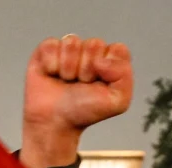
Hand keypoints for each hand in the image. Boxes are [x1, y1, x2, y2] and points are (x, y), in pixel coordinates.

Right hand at [20, 35, 132, 167]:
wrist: (55, 122)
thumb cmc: (84, 112)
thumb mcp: (118, 101)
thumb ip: (124, 74)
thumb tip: (101, 59)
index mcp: (110, 62)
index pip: (117, 49)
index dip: (109, 67)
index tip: (100, 84)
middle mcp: (90, 53)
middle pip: (94, 44)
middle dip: (87, 69)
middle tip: (81, 86)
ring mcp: (68, 50)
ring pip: (72, 42)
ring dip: (68, 67)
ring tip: (66, 81)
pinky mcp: (47, 50)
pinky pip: (51, 44)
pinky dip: (51, 64)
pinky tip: (51, 75)